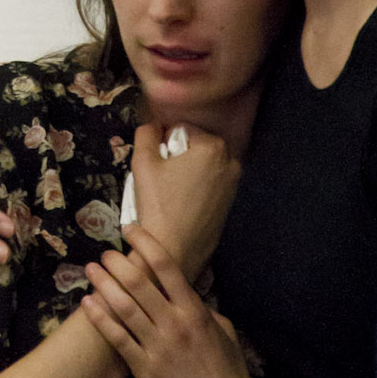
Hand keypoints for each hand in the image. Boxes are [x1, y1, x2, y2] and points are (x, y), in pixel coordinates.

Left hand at [81, 224, 278, 377]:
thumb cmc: (228, 374)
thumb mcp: (224, 333)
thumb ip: (203, 310)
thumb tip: (185, 294)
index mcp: (195, 312)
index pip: (167, 267)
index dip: (146, 243)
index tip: (130, 228)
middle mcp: (174, 324)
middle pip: (139, 283)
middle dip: (117, 262)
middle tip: (105, 252)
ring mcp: (157, 347)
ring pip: (123, 307)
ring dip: (104, 284)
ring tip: (90, 268)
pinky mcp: (143, 369)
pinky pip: (117, 338)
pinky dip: (100, 318)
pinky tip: (87, 303)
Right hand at [128, 121, 240, 283]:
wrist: (174, 251)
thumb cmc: (158, 205)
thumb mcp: (142, 162)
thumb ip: (146, 133)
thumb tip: (153, 125)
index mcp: (212, 147)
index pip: (181, 128)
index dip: (163, 143)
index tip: (158, 165)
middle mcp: (230, 162)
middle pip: (194, 146)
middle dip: (177, 157)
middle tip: (163, 179)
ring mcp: (233, 184)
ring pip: (201, 165)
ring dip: (186, 171)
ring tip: (172, 193)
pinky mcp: (230, 203)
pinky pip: (209, 183)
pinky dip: (196, 187)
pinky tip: (182, 204)